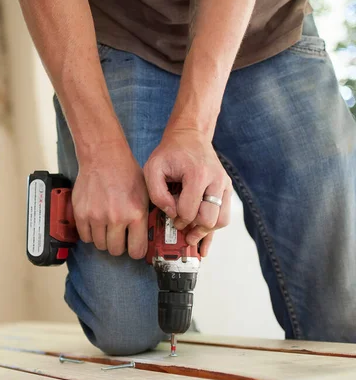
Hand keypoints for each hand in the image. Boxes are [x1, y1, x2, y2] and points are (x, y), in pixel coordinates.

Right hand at [74, 141, 148, 258]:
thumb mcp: (145, 194)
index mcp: (136, 214)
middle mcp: (116, 218)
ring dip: (104, 239)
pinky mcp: (81, 214)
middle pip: (116, 251)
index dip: (135, 251)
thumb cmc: (126, 173)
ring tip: (106, 227)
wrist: (104, 157)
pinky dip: (90, 233)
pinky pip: (85, 237)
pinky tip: (95, 223)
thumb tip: (146, 238)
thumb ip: (144, 217)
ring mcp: (97, 217)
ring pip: (100, 245)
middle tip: (119, 236)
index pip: (137, 251)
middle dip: (118, 245)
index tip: (133, 247)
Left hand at [143, 126, 231, 255]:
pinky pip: (225, 215)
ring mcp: (224, 185)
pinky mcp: (226, 189)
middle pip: (209, 219)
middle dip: (194, 229)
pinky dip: (214, 228)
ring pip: (221, 220)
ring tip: (191, 235)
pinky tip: (204, 242)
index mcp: (197, 174)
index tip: (171, 218)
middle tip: (181, 230)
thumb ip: (157, 193)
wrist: (190, 136)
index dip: (178, 219)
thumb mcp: (153, 168)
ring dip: (206, 231)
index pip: (189, 210)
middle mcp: (216, 180)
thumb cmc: (170, 153)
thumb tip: (171, 214)